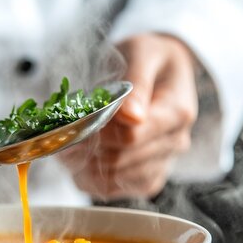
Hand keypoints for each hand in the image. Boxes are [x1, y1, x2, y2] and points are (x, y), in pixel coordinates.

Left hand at [60, 34, 197, 199]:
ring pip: (113, 180)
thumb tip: (130, 116)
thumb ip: (137, 83)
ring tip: (70, 144)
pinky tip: (81, 159)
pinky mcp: (147, 177)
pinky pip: (114, 189)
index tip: (79, 120)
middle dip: (86, 148)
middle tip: (66, 133)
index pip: (131, 137)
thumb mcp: (142, 53)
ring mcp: (162, 163)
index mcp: (177, 112)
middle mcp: (174, 142)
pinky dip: (89, 178)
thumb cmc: (150, 57)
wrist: (164, 69)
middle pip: (119, 161)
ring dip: (84, 165)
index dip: (98, 132)